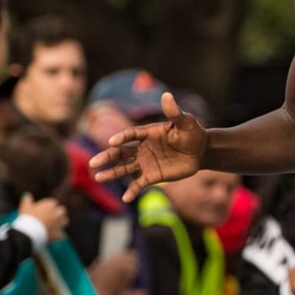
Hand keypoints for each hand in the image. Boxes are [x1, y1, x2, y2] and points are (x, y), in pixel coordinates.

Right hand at [18, 194, 66, 240]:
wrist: (29, 232)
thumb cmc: (27, 218)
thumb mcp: (25, 207)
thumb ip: (27, 200)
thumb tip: (27, 194)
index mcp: (50, 205)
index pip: (53, 203)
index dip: (49, 207)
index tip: (44, 210)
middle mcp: (57, 213)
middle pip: (62, 211)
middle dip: (57, 214)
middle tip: (51, 217)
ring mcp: (59, 223)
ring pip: (65, 221)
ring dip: (61, 222)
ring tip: (54, 225)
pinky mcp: (59, 233)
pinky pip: (62, 234)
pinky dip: (58, 235)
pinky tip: (54, 236)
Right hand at [89, 92, 207, 202]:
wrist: (200, 151)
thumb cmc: (192, 133)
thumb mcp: (185, 122)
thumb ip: (174, 112)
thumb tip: (167, 95)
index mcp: (147, 133)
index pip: (130, 134)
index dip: (121, 137)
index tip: (112, 142)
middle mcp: (142, 148)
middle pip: (120, 152)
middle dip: (107, 157)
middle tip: (93, 163)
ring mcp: (145, 162)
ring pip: (125, 168)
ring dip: (112, 173)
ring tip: (98, 177)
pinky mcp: (152, 176)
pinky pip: (139, 184)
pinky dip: (132, 191)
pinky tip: (125, 199)